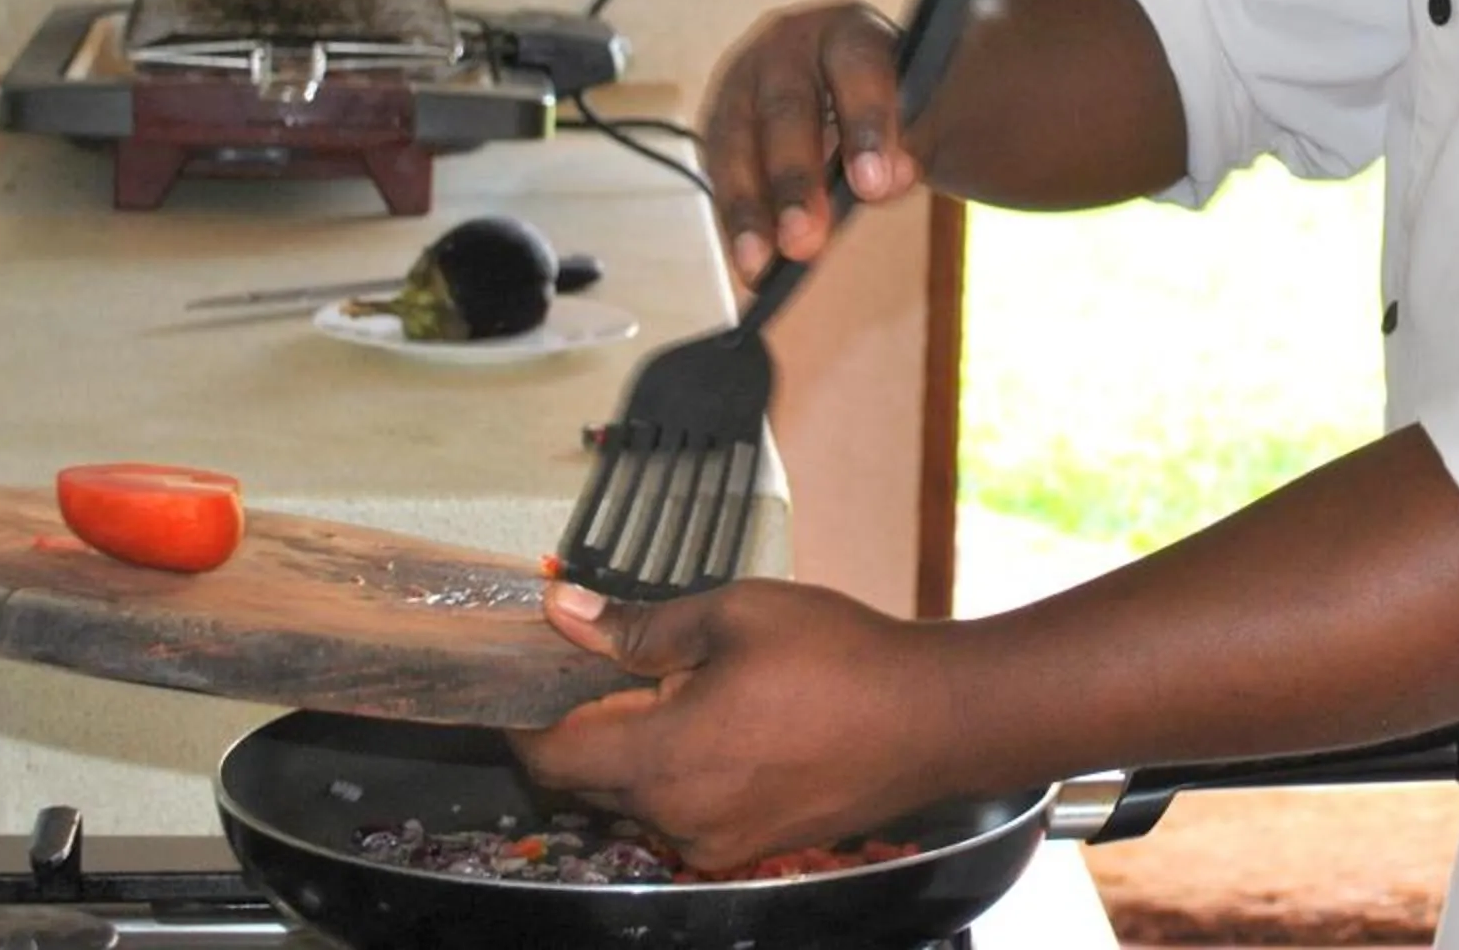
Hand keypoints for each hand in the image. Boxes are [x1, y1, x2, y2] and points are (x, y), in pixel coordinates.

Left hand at [511, 579, 969, 870]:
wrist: (934, 719)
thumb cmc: (840, 658)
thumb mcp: (735, 614)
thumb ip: (639, 624)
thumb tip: (564, 611)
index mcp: (663, 760)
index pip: (550, 754)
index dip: (524, 712)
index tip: (528, 668)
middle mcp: (678, 818)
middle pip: (587, 781)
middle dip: (580, 724)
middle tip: (601, 660)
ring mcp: (715, 841)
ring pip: (636, 797)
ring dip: (633, 747)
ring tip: (674, 684)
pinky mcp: (750, 846)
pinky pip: (683, 812)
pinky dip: (677, 771)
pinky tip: (718, 720)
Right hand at [697, 0, 925, 281]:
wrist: (861, 90)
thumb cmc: (894, 101)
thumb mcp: (916, 114)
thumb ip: (907, 145)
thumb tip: (883, 182)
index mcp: (849, 30)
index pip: (858, 71)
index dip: (865, 126)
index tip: (872, 188)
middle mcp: (788, 45)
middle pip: (786, 111)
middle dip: (793, 180)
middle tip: (804, 242)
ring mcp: (745, 80)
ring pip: (738, 142)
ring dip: (747, 208)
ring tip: (760, 265)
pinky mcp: (721, 119)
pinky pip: (720, 169)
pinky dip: (734, 216)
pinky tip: (748, 258)